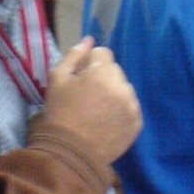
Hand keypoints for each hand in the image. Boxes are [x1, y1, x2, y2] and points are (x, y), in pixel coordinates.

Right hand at [45, 38, 141, 164]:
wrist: (71, 152)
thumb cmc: (61, 112)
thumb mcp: (57, 78)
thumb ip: (74, 54)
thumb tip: (89, 40)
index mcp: (100, 73)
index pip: (103, 53)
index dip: (90, 62)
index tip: (82, 76)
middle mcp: (120, 86)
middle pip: (114, 69)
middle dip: (103, 76)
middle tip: (88, 94)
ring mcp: (131, 106)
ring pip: (124, 87)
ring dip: (114, 91)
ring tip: (99, 108)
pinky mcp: (136, 123)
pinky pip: (132, 106)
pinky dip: (122, 108)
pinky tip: (108, 119)